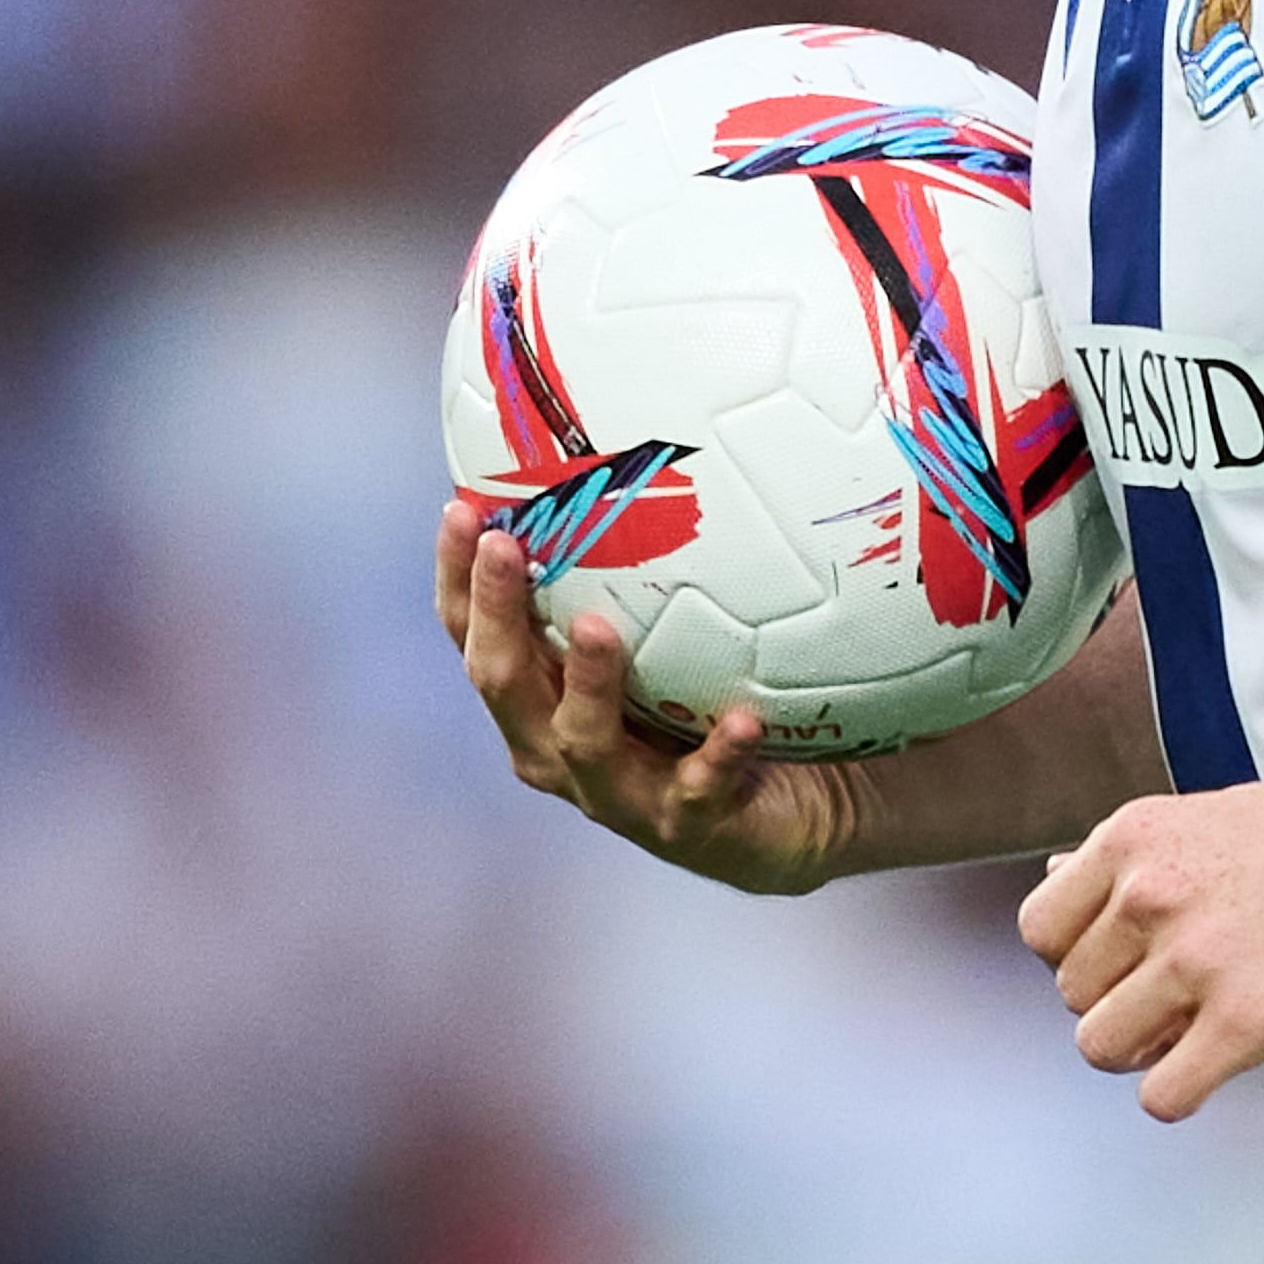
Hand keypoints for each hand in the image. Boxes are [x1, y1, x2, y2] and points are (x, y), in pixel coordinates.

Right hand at [441, 503, 866, 896]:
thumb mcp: (679, 625)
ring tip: (601, 630)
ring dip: (586, 685)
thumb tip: (646, 436)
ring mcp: (623, 794)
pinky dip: (718, 754)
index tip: (461, 508)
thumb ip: (649, 559)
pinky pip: (700, 790)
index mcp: (543, 696)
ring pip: (581, 743)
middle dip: (497, 616)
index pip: (476, 635)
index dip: (458, 578)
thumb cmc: (721, 697)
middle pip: (505, 685)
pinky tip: (744, 718)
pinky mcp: (691, 827)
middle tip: (506, 546)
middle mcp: (562, 747)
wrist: (804, 805)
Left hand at [1015, 754, 1263, 1120]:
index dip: (1083, 955)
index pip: (1041, 929)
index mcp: (1136, 837)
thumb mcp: (1214, 817)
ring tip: (1203, 1028)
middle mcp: (1150, 893)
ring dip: (1147, 1051)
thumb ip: (1133, 860)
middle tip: (1186, 993)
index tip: (1131, 960)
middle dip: (1122, 1004)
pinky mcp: (1246, 1022)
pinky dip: (1184, 1092)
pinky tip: (1224, 1060)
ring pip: (1102, 1048)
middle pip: (1072, 995)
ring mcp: (1195, 959)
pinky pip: (1161, 1096)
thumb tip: (1054, 879)